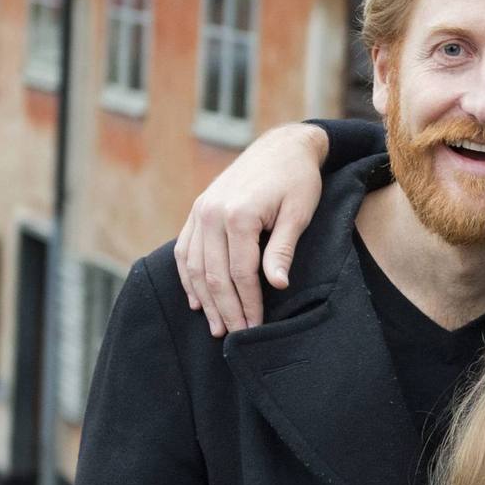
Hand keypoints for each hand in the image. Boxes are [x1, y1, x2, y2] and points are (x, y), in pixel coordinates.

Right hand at [174, 123, 331, 335]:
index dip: (248, 304)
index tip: (255, 329)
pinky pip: (185, 249)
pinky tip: (196, 299)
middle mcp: (212, 213)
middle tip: (236, 337)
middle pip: (214, 275)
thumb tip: (277, 285)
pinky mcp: (197, 210)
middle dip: (226, 310)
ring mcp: (200, 211)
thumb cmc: (297, 180)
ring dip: (205, 300)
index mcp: (238, 214)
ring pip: (195, 266)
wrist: (282, 147)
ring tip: (217, 326)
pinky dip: (188, 277)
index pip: (240, 273)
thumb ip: (283, 249)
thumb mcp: (299, 213)